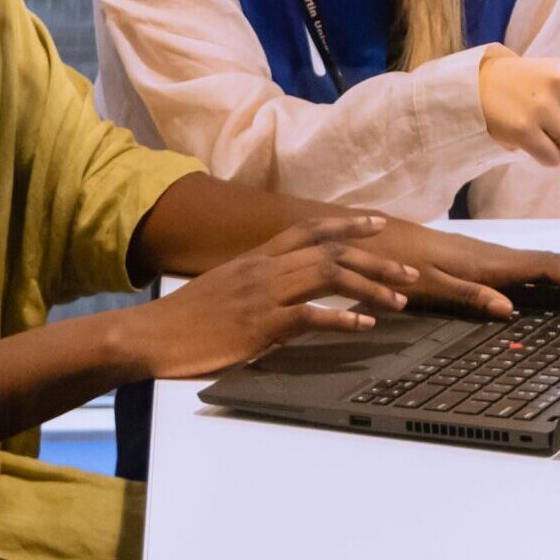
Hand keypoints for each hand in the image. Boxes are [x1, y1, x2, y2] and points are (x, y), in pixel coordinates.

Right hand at [122, 215, 420, 378]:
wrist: (150, 335)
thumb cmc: (186, 318)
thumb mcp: (226, 288)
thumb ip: (258, 283)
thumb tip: (287, 291)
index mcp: (256, 257)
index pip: (309, 229)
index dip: (346, 224)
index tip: (377, 224)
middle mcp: (264, 268)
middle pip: (330, 252)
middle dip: (375, 260)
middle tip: (409, 272)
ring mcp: (263, 295)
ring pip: (328, 277)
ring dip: (369, 287)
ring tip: (399, 300)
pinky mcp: (260, 325)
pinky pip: (310, 316)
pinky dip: (342, 319)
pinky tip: (364, 326)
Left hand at [366, 222, 559, 318]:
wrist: (374, 241)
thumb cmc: (398, 264)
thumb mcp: (429, 285)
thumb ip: (469, 295)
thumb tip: (509, 309)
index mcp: (490, 263)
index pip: (548, 268)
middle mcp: (498, 257)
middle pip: (557, 262)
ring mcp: (493, 259)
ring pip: (547, 265)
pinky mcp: (485, 265)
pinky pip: (532, 270)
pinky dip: (558, 278)